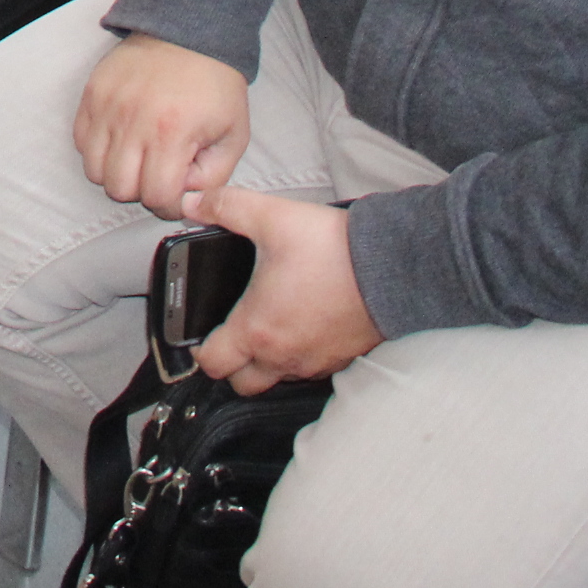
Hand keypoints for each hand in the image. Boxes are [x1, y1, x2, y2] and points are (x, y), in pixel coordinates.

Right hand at [72, 33, 250, 217]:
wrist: (190, 32)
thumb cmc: (215, 85)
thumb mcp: (233, 136)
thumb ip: (213, 179)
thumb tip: (184, 200)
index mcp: (172, 133)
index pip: (155, 197)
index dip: (168, 204)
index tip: (177, 193)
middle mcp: (133, 121)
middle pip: (118, 189)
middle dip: (140, 191)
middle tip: (157, 174)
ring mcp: (107, 106)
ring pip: (93, 170)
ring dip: (116, 172)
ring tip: (138, 157)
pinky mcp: (92, 94)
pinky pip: (81, 141)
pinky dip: (98, 149)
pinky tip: (122, 138)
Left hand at [181, 182, 380, 394]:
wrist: (395, 266)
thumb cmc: (333, 249)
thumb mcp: (271, 217)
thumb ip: (224, 207)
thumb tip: (192, 203)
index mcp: (257, 329)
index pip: (212, 364)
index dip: (198, 351)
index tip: (201, 332)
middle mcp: (284, 355)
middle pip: (242, 384)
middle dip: (230, 365)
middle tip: (230, 335)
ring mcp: (314, 362)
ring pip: (276, 379)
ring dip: (264, 362)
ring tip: (265, 327)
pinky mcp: (340, 359)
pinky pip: (308, 370)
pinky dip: (297, 357)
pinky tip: (299, 326)